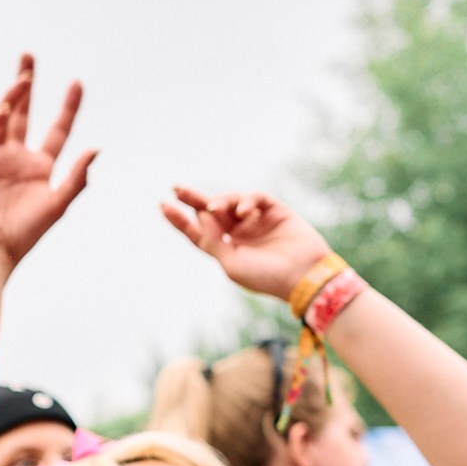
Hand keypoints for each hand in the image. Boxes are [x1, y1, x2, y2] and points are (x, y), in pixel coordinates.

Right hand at [0, 55, 96, 266]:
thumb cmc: (28, 232)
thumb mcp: (59, 203)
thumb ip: (77, 177)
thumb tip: (96, 148)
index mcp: (41, 166)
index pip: (58, 128)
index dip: (68, 106)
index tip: (77, 83)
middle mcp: (19, 156)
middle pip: (25, 112)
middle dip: (26, 84)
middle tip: (29, 56)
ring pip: (4, 118)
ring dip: (12, 97)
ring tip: (22, 79)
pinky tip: (2, 111)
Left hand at [159, 189, 332, 302]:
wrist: (304, 277)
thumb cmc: (266, 277)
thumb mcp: (231, 264)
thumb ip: (213, 240)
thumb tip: (200, 214)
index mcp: (225, 248)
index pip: (197, 231)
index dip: (180, 220)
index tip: (163, 205)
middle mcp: (238, 233)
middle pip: (210, 211)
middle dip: (193, 199)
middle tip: (176, 188)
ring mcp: (256, 221)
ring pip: (231, 201)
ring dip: (221, 200)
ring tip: (215, 207)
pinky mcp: (275, 211)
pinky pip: (255, 198)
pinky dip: (246, 200)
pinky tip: (243, 211)